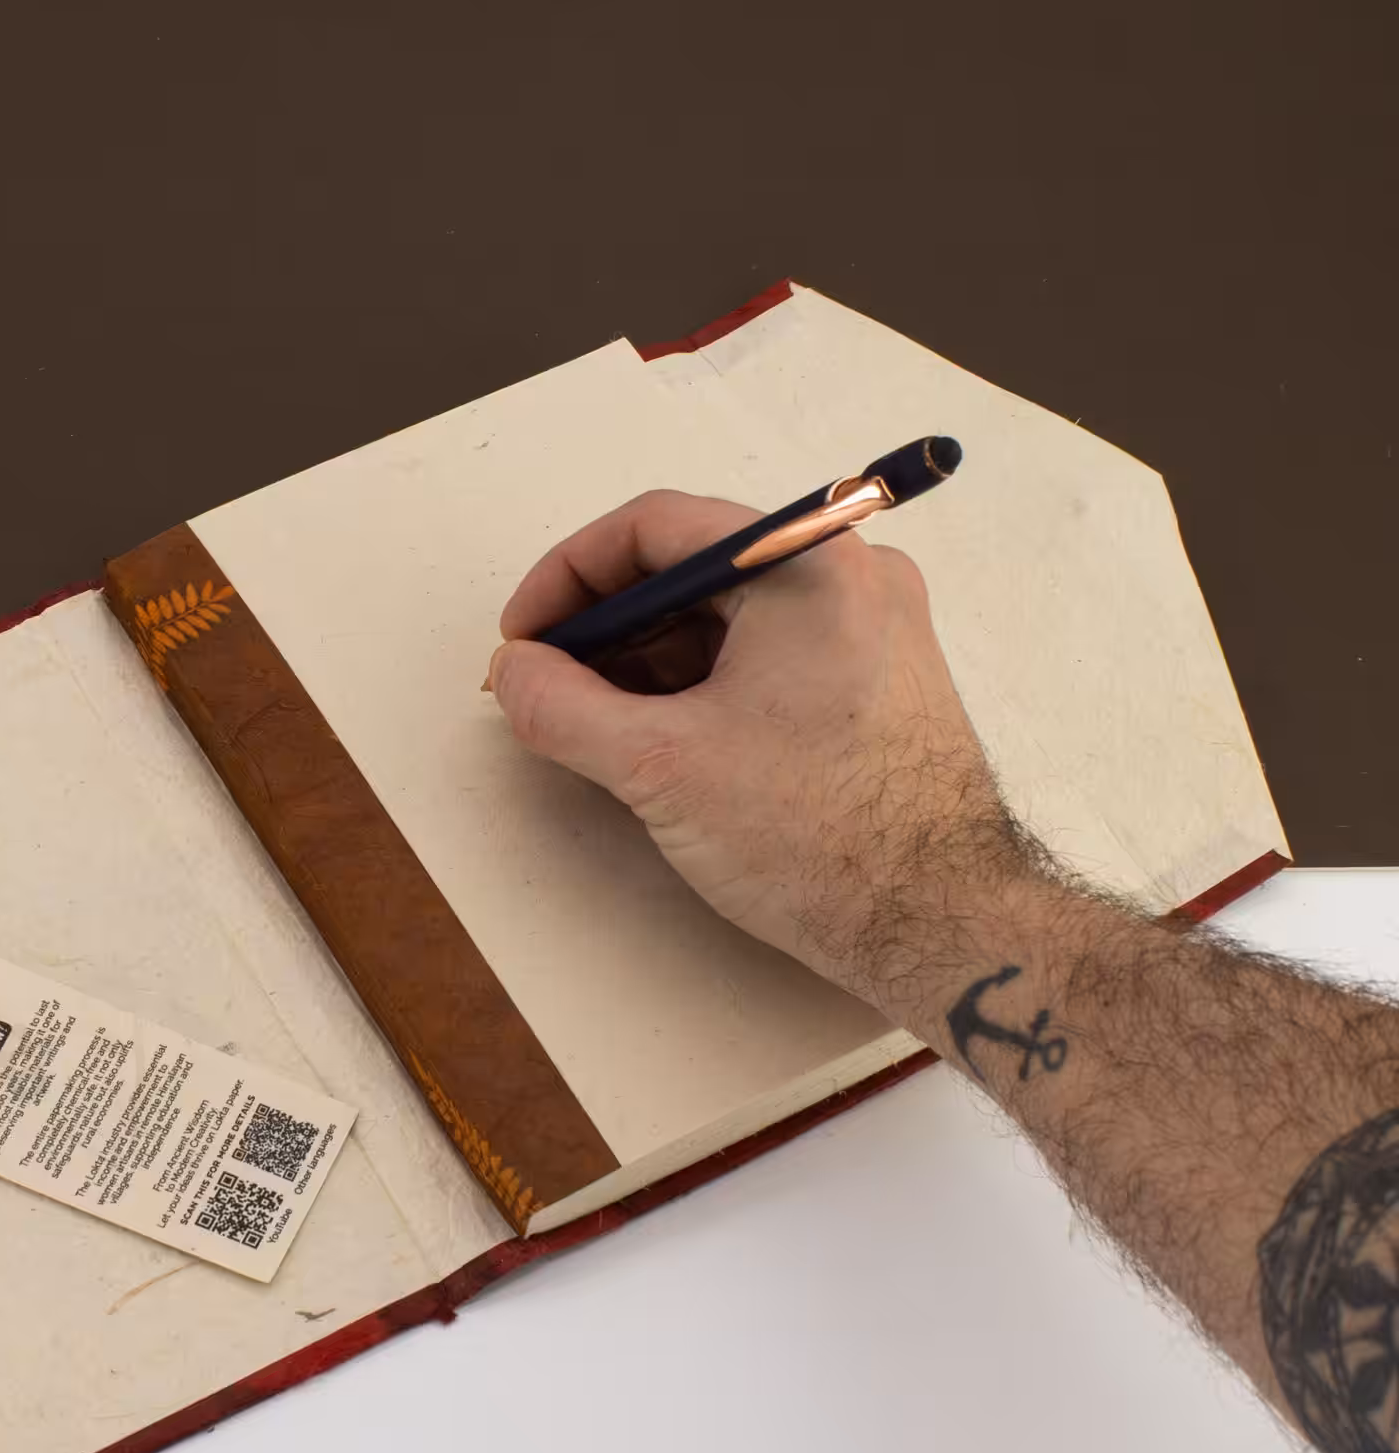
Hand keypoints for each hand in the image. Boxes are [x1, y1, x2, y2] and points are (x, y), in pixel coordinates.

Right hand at [487, 489, 1015, 996]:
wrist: (940, 924)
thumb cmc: (823, 839)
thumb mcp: (658, 766)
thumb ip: (563, 708)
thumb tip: (513, 674)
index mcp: (807, 565)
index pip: (655, 528)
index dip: (567, 577)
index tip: (523, 637)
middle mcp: (852, 577)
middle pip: (695, 568)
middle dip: (606, 624)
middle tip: (547, 682)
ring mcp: (873, 630)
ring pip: (731, 616)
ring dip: (650, 658)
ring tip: (595, 722)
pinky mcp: (879, 683)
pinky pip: (770, 655)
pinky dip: (703, 684)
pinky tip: (661, 737)